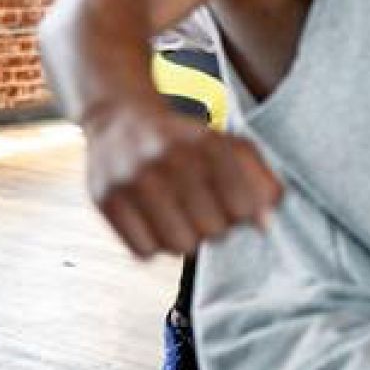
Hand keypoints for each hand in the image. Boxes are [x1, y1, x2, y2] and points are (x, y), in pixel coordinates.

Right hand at [82, 101, 281, 257]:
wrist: (119, 118)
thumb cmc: (182, 140)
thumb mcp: (228, 146)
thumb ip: (260, 181)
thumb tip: (264, 226)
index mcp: (205, 142)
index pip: (243, 208)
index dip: (242, 213)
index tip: (230, 202)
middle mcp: (166, 158)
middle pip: (213, 231)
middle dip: (213, 225)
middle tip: (201, 210)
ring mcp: (131, 179)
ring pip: (179, 246)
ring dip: (184, 239)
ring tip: (178, 219)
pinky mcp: (105, 198)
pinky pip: (144, 251)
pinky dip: (153, 245)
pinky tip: (153, 223)